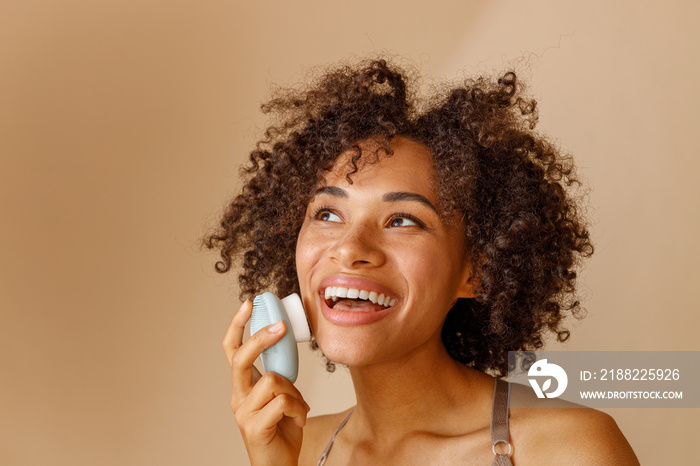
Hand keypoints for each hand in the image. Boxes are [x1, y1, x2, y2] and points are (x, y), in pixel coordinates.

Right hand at [223, 300, 309, 465]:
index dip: (237, 326)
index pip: (232, 350)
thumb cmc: (282, 430)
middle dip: (261, 339)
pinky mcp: (254, 428)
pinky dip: (298, 407)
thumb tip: (288, 350)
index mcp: (243, 386)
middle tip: (280, 328)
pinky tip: (300, 418)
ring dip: (294, 390)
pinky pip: (282, 402)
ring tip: (300, 407)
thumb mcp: (282, 395)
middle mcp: (238, 397)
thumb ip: (279, 375)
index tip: (248, 303)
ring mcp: (243, 413)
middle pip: (241, 358)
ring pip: (271, 380)